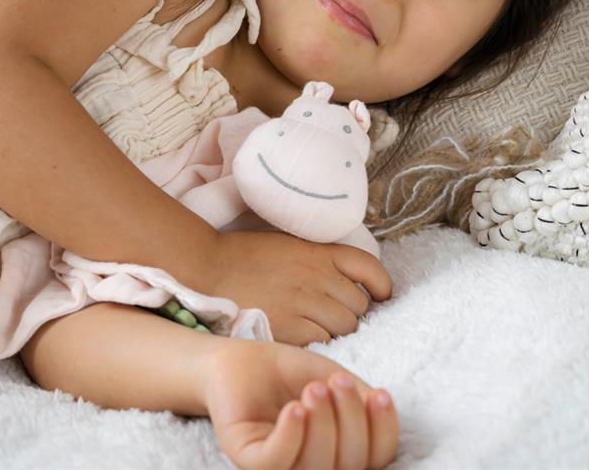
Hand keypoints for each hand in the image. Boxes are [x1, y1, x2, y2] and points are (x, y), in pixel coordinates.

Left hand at [204, 339, 398, 469]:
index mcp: (339, 453)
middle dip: (351, 419)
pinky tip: (294, 408)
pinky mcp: (248, 458)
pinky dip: (290, 435)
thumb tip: (380, 409)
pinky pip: (274, 461)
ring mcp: (281, 467)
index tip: (380, 394)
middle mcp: (313, 466)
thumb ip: (360, 399)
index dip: (384, 432)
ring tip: (314, 387)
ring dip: (323, 424)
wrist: (244, 359)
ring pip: (315, 467)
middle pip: (350, 463)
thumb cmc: (291, 374)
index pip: (375, 458)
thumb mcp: (334, 381)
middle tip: (337, 381)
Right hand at [205, 229, 392, 345]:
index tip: (380, 295)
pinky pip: (323, 341)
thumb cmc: (246, 257)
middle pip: (359, 304)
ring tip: (318, 329)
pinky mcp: (291, 327)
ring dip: (338, 331)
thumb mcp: (291, 244)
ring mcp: (305, 302)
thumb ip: (320, 260)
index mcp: (320, 251)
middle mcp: (318, 275)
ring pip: (346, 326)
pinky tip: (305, 338)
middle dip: (352, 312)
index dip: (381, 284)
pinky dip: (319, 343)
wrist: (208, 268)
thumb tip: (349, 281)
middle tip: (333, 315)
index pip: (369, 267)